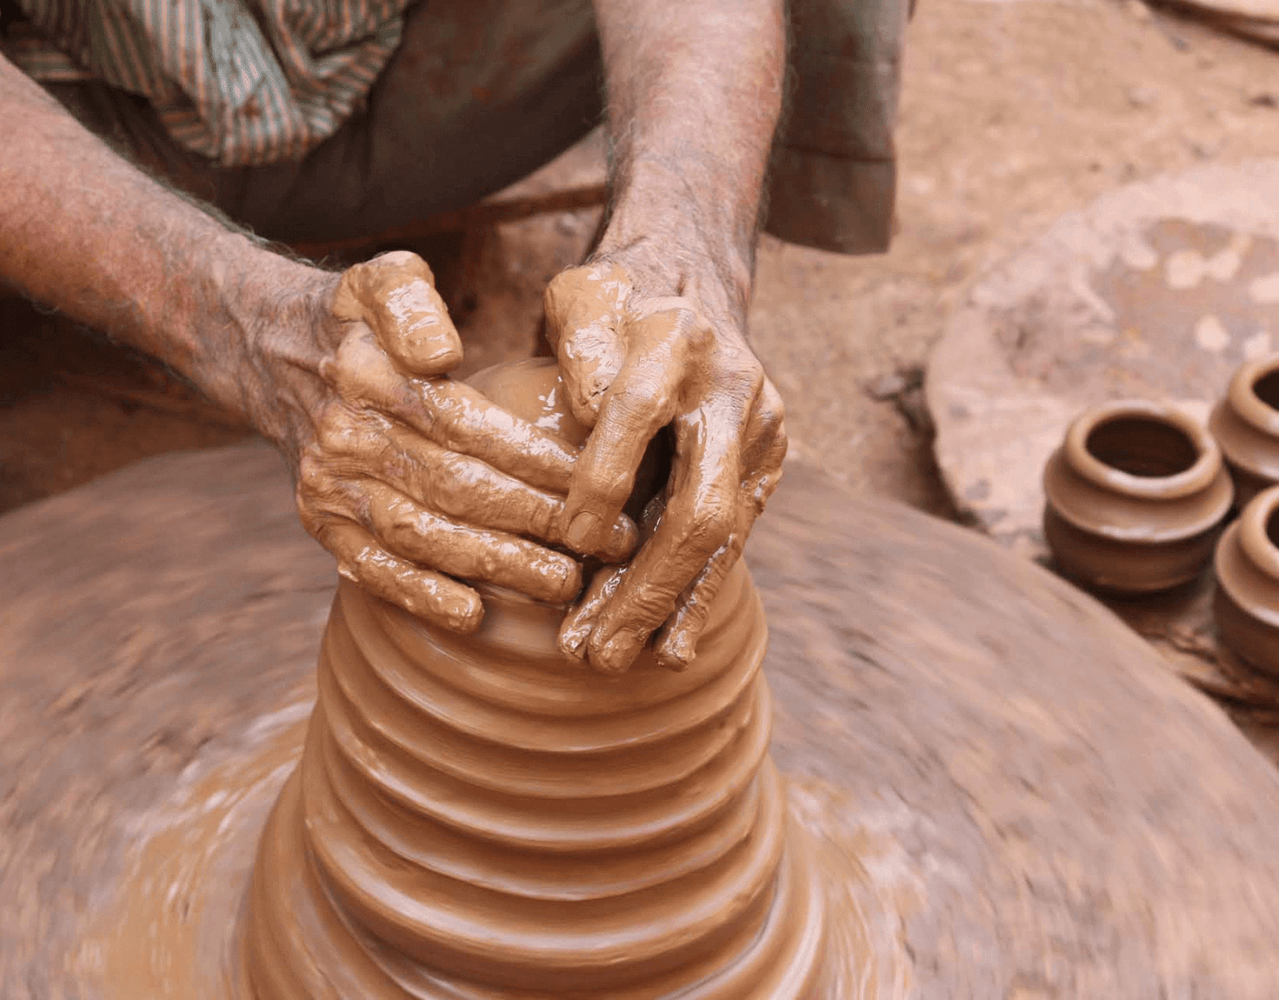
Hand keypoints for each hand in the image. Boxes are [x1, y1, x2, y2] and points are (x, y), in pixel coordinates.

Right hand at [235, 250, 636, 632]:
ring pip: (422, 536)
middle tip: (608, 544)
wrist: (274, 354)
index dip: (535, 460)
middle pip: (455, 489)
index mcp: (370, 377)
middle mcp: (345, 438)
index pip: (466, 425)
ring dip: (497, 567)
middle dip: (539, 522)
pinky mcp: (320, 523)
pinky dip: (421, 596)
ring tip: (563, 585)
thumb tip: (440, 355)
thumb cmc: (359, 319)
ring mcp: (329, 488)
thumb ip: (410, 300)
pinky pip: (372, 568)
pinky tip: (472, 615)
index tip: (597, 482)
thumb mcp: (383, 279)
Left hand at [545, 258, 786, 673]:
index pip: (637, 412)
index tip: (566, 542)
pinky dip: (693, 597)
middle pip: (696, 505)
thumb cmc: (616, 298)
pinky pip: (729, 542)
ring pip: (717, 538)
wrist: (694, 282)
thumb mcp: (583, 295)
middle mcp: (732, 391)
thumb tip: (584, 414)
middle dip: (641, 587)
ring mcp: (759, 434)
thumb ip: (580, 347)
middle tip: (588, 651)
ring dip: (663, 608)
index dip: (602, 478)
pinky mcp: (766, 466)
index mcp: (675, 338)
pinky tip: (666, 649)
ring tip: (613, 662)